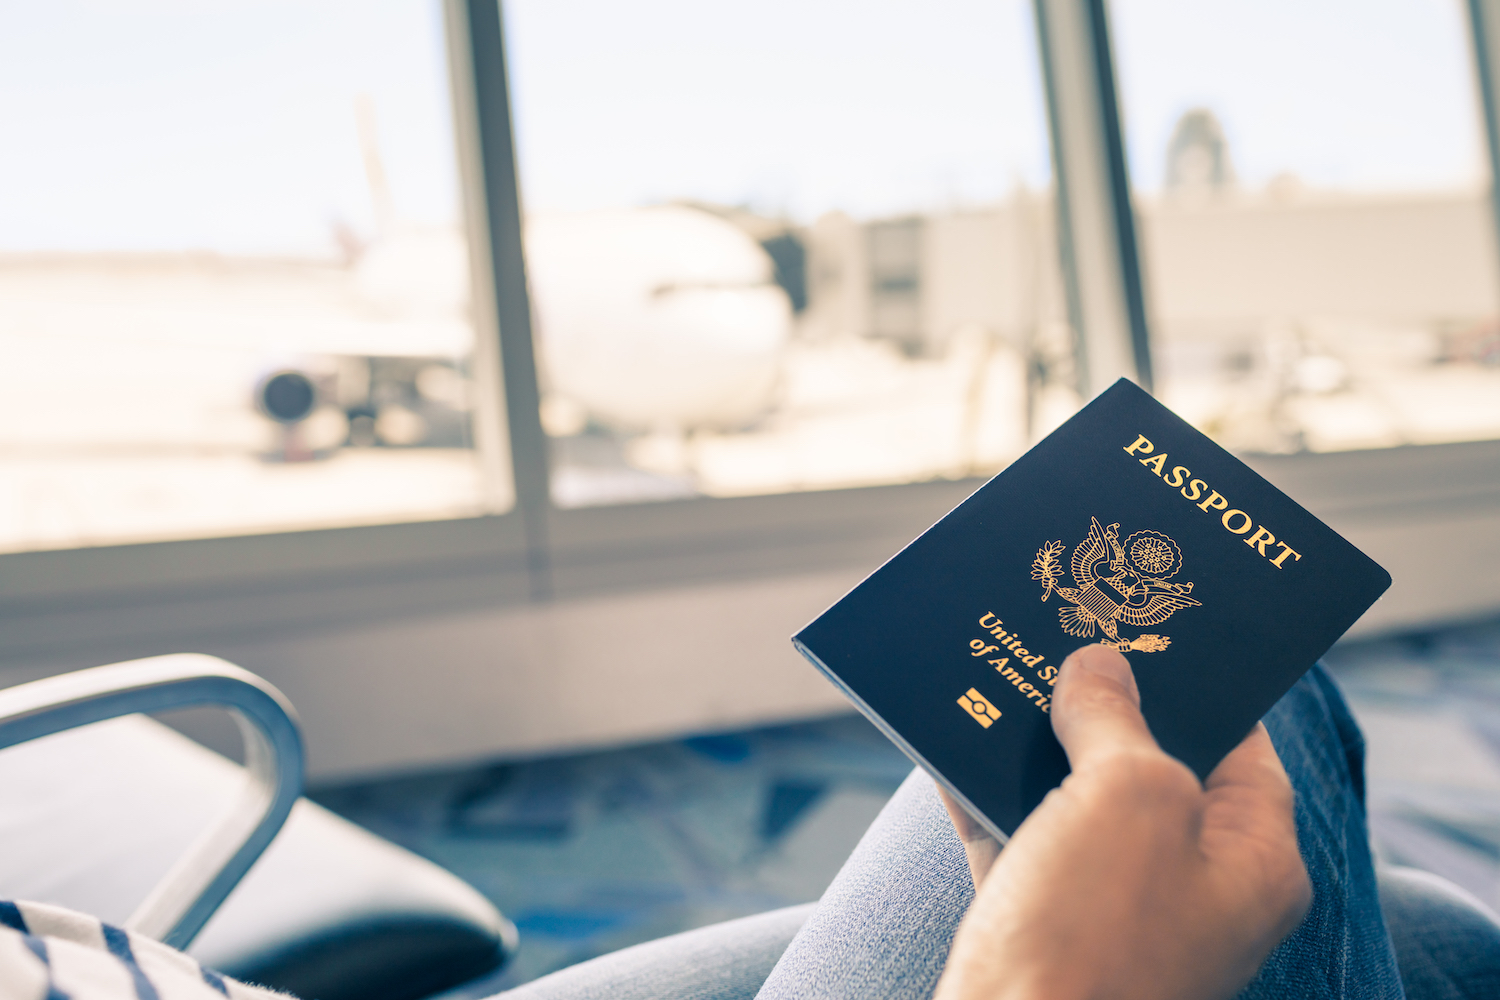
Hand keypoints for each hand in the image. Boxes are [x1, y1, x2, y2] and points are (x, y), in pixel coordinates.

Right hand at [934, 645, 1310, 999]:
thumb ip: (1117, 718)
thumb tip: (1097, 667)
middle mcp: (1188, 889)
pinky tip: (949, 741)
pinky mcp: (1038, 930)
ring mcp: (1110, 914)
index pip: (1243, 748)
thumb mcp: (1127, 796)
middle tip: (1061, 637)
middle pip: (1149, 770)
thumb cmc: (1094, 936)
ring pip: (1073, 802)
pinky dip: (984, 792)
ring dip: (1034, 743)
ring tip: (1001, 672)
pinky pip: (1014, 839)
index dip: (1199, 683)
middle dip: (1100, 705)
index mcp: (1249, 862)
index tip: (1151, 625)